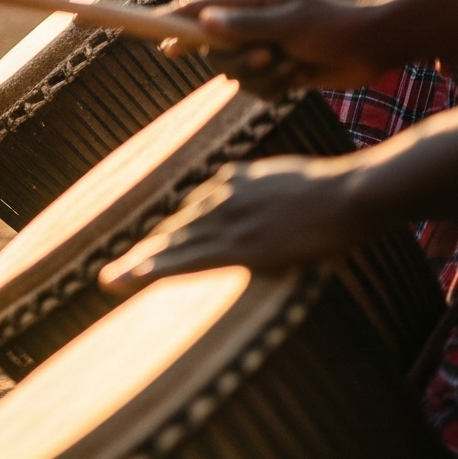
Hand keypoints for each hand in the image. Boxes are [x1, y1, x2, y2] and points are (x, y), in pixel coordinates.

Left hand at [98, 155, 373, 290]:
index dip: (167, 237)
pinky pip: (189, 261)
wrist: (348, 194)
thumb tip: (235, 178)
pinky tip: (132, 279)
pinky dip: (157, 270)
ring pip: (173, 246)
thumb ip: (254, 182)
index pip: (191, 214)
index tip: (146, 252)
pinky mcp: (238, 245)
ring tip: (109, 283)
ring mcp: (226, 222)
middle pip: (174, 231)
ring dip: (139, 266)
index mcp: (232, 182)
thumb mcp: (281, 175)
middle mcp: (220, 199)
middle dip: (144, 253)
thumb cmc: (328, 188)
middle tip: (110, 276)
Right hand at [156, 0, 393, 94]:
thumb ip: (246, 24)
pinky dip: (277, 87)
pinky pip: (257, 89)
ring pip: (235, 73)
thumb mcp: (290, 22)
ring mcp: (264, 46)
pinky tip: (301, 76)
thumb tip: (204, 23)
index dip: (175, 17)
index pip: (202, 6)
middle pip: (214, 48)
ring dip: (263, 76)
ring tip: (292, 65)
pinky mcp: (278, 71)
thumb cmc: (334, 24)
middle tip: (265, 56)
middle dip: (237, 60)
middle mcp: (252, 23)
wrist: (374, 47)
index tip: (151, 25)